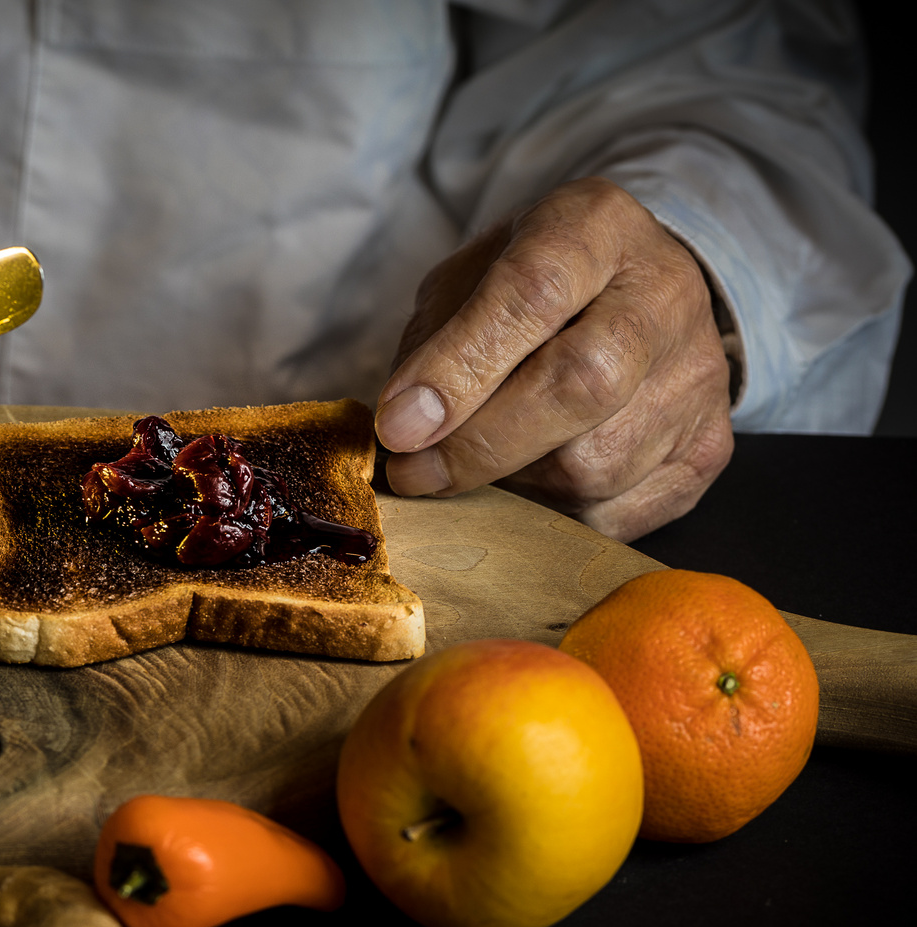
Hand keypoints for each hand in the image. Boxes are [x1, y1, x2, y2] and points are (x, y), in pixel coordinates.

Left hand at [377, 178, 732, 541]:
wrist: (631, 299)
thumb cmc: (529, 291)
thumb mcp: (467, 281)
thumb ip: (434, 343)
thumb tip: (407, 430)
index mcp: (595, 227)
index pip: (532, 294)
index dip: (459, 370)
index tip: (400, 428)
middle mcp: (665, 294)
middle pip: (584, 383)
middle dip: (483, 444)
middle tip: (418, 472)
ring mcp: (700, 375)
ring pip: (596, 465)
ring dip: (515, 483)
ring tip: (484, 460)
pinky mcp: (710, 447)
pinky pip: (617, 515)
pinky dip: (556, 513)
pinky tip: (534, 480)